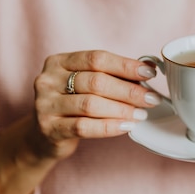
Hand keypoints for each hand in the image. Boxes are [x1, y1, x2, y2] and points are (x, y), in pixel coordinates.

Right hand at [32, 49, 159, 160]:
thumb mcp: (86, 83)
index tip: (150, 72)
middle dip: (129, 90)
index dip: (125, 65)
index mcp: (59, 61)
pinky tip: (126, 126)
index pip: (97, 58)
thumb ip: (112, 75)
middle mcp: (48, 80)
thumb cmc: (72, 103)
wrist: (43, 135)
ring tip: (141, 114)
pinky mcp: (49, 128)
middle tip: (151, 98)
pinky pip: (84, 127)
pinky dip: (109, 127)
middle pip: (96, 81)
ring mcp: (45, 104)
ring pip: (90, 104)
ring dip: (121, 109)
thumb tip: (149, 67)